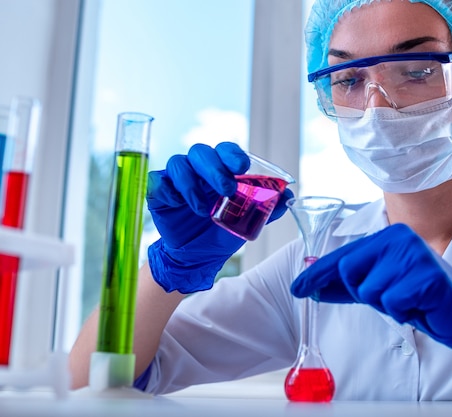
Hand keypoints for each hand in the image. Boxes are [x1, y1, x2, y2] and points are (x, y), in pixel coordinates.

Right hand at [147, 142, 292, 292]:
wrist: (197, 256)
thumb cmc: (222, 232)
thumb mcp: (247, 221)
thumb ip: (267, 207)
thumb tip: (288, 196)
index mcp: (221, 170)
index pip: (226, 150)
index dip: (232, 154)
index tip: (242, 166)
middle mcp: (199, 170)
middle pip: (201, 152)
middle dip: (214, 168)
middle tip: (227, 189)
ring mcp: (178, 179)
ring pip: (178, 163)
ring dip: (190, 184)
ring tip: (201, 210)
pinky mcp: (160, 192)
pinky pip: (158, 181)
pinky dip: (167, 191)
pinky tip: (176, 205)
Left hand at [291, 223, 451, 366]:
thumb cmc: (417, 297)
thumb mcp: (378, 289)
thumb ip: (346, 286)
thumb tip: (312, 287)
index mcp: (386, 236)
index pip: (342, 257)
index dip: (317, 274)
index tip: (296, 288)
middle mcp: (398, 238)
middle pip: (349, 273)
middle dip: (365, 293)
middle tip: (393, 294)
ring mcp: (413, 254)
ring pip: (369, 291)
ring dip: (387, 305)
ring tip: (408, 300)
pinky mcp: (426, 276)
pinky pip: (391, 303)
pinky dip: (402, 312)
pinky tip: (419, 306)